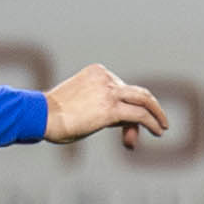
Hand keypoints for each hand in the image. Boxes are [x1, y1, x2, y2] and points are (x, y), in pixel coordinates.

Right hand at [43, 65, 168, 145]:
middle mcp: (105, 78)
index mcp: (97, 72)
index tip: (123, 125)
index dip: (128, 106)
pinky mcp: (111, 109)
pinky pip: (140, 114)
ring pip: (144, 100)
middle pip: (136, 92)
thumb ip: (99, 106)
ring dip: (156, 114)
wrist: (40, 115)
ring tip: (162, 127)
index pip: (122, 88)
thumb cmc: (52, 115)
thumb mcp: (79, 102)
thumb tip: (117, 121)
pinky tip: (158, 131)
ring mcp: (109, 92)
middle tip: (157, 121)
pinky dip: (152, 122)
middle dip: (148, 108)